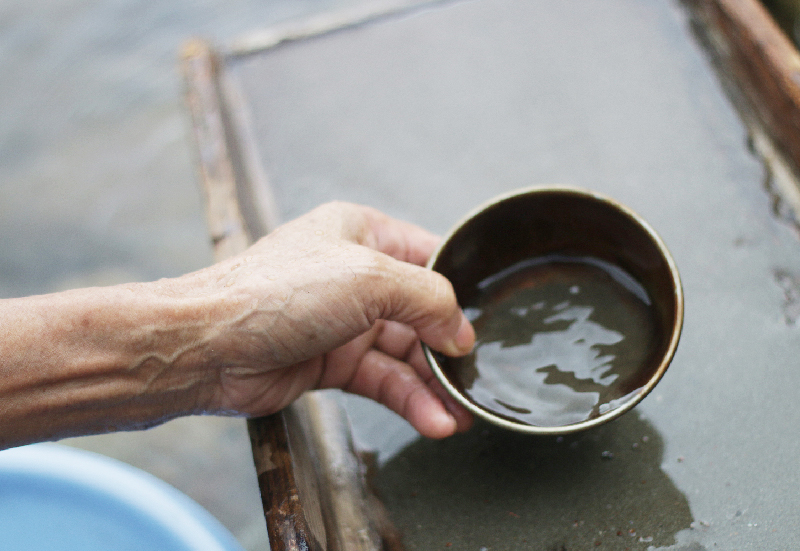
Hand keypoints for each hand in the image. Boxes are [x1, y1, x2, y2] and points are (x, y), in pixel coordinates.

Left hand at [198, 202, 474, 437]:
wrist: (207, 347)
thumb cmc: (273, 293)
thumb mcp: (368, 279)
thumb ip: (427, 299)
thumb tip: (461, 330)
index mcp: (361, 234)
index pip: (427, 256)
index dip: (457, 288)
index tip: (483, 320)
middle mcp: (355, 276)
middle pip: (420, 312)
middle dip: (447, 348)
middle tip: (473, 379)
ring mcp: (343, 322)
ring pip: (404, 354)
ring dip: (432, 385)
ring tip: (460, 414)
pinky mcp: (331, 363)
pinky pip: (382, 381)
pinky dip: (409, 401)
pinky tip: (433, 420)